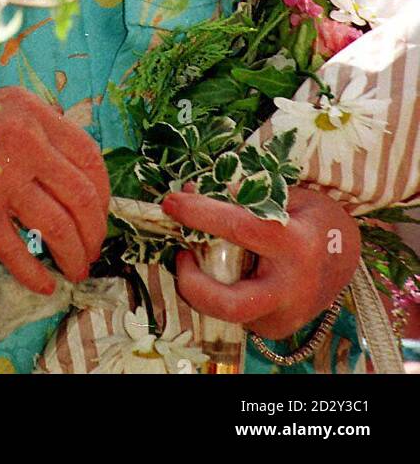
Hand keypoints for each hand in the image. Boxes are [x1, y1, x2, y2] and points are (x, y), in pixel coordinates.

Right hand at [0, 82, 109, 296]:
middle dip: (95, 230)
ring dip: (74, 255)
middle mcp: (25, 142)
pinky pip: (17, 251)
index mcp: (32, 112)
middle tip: (92, 248)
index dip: (103, 190)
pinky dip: (35, 274)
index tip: (99, 209)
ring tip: (76, 269)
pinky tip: (43, 284)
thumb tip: (62, 162)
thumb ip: (31, 126)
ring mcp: (1, 177)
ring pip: (59, 226)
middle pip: (83, 196)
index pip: (89, 156)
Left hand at [162, 185, 360, 338]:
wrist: (347, 257)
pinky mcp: (276, 328)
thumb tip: (196, 190)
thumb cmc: (315, 218)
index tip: (171, 201)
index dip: (200, 214)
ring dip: (202, 285)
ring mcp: (285, 315)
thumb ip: (248, 196)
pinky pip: (236, 311)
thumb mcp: (289, 195)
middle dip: (192, 283)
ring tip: (197, 256)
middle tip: (180, 254)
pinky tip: (223, 269)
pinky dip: (220, 289)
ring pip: (227, 311)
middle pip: (230, 303)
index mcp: (297, 245)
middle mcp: (291, 288)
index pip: (239, 229)